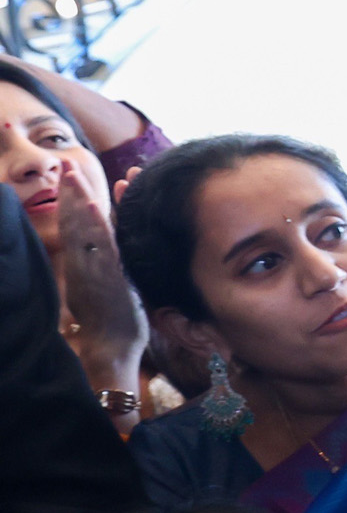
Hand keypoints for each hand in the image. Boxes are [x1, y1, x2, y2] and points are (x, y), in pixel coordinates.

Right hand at [56, 164, 146, 376]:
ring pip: (84, 231)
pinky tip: (92, 209)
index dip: (74, 200)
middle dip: (71, 193)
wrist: (112, 347)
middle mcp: (86, 264)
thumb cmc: (114, 319)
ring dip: (79, 203)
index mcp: (85, 264)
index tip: (72, 175)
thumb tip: (111, 239)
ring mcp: (94, 270)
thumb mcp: (109, 285)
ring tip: (73, 177)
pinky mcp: (105, 279)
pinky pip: (101, 249)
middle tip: (66, 165)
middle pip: (76, 222)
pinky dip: (96, 229)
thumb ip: (109, 261)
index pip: (79, 225)